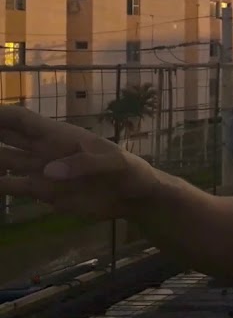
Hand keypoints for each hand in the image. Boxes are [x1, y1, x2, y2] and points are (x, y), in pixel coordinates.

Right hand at [0, 105, 159, 220]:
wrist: (135, 197)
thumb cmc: (130, 173)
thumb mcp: (116, 165)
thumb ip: (86, 164)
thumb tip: (49, 172)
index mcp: (59, 136)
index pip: (20, 119)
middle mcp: (44, 150)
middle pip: (4, 136)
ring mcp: (41, 170)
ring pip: (3, 160)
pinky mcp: (43, 192)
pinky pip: (13, 186)